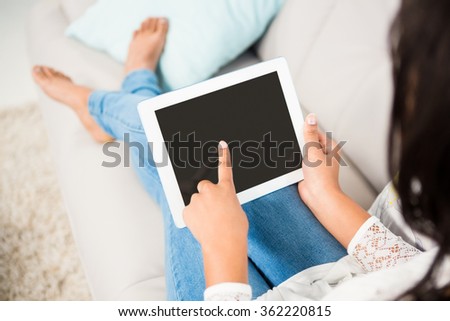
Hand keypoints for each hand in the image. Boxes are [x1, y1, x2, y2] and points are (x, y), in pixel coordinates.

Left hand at [183, 141, 248, 285]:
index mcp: (226, 189)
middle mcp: (210, 190)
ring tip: (209, 222)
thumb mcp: (237, 211)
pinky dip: (194, 218)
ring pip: (196, 200)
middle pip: (204, 186)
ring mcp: (197, 199)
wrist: (224, 244)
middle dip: (206, 195)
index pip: (225, 168)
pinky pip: (189, 211)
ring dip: (200, 208)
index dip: (223, 156)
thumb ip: (227, 201)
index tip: (221, 145)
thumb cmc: (235, 230)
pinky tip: (202, 226)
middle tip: (212, 210)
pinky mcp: (187, 209)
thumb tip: (221, 204)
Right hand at [297, 114, 369, 247]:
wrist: (318, 197)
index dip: (305, 131)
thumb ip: (310, 134)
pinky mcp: (307, 171)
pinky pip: (298, 162)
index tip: (297, 130)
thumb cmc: (322, 179)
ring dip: (296, 155)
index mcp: (330, 147)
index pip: (315, 132)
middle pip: (307, 142)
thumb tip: (311, 118)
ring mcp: (315, 163)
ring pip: (301, 152)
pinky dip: (294, 163)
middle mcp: (324, 154)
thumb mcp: (314, 151)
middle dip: (299, 144)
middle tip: (297, 148)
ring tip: (298, 160)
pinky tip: (293, 166)